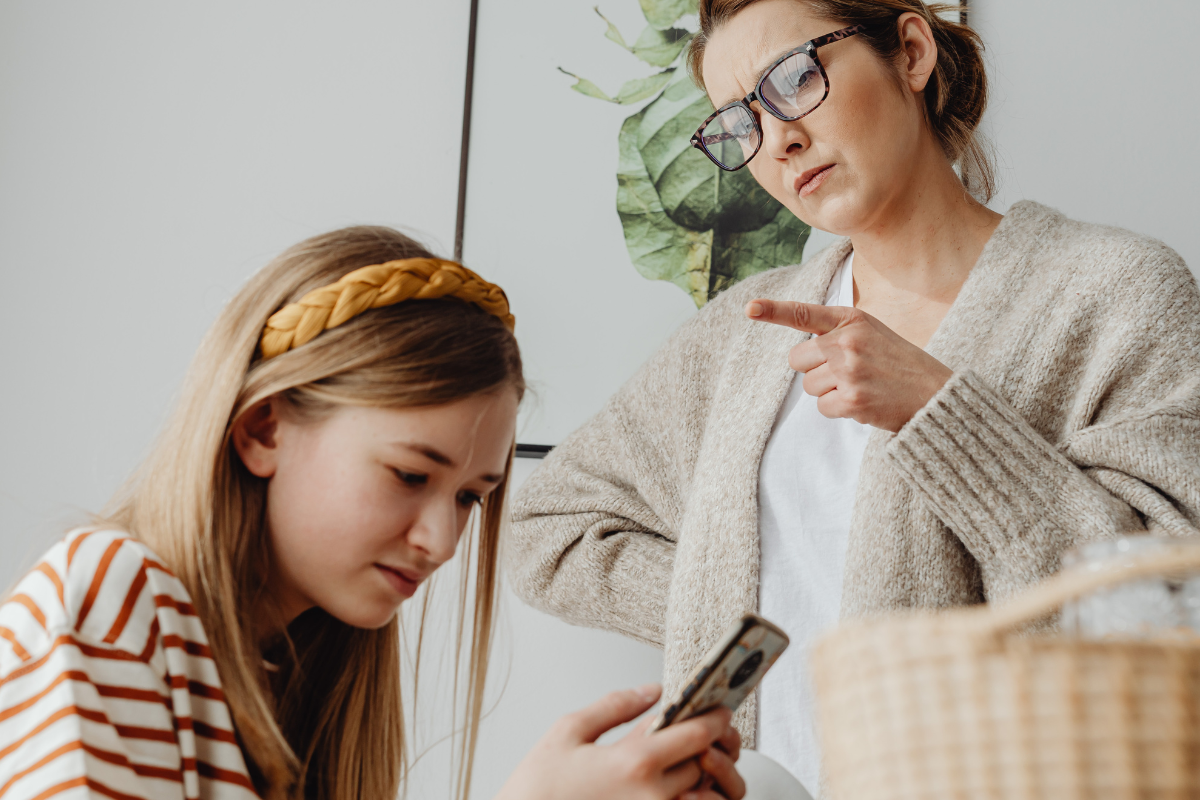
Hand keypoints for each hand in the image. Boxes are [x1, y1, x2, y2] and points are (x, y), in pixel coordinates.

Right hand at [496, 684, 744, 799]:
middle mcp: (651, 796)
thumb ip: (615, 706)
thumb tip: (652, 690)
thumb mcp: (569, 731)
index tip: (719, 710)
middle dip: (709, 748)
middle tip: (702, 735)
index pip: (696, 735)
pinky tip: (673, 790)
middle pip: (705, 766)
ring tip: (691, 768)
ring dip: (703, 782)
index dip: (715, 719)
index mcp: (634, 762)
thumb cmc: (537, 788)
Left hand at [746, 299, 951, 431]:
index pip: (804, 314)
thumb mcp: (873, 333)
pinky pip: (823, 408)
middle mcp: (847, 342)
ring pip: (809, 387)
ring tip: (861, 387)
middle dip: (814, 369)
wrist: (936, 394)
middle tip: (847, 372)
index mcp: (852, 320)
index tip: (749, 308)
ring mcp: (849, 371)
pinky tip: (863, 403)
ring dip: (829, 392)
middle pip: (797, 359)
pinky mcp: (851, 400)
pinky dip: (839, 410)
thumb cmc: (900, 364)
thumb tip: (801, 352)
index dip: (772, 311)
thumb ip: (839, 333)